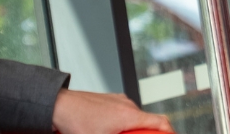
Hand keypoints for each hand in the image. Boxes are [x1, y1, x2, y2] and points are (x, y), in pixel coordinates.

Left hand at [52, 89, 172, 133]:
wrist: (60, 105)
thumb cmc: (76, 121)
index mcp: (129, 115)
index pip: (160, 122)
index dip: (170, 132)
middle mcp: (127, 104)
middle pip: (146, 122)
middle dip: (144, 133)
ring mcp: (118, 100)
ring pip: (133, 118)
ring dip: (130, 130)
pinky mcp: (109, 100)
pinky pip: (122, 113)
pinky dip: (121, 124)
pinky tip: (105, 131)